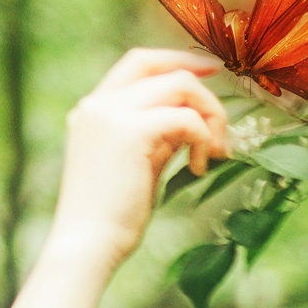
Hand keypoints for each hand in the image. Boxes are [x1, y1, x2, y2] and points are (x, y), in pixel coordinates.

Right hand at [49, 48, 227, 268]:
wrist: (87, 248)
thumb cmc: (113, 213)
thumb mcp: (138, 158)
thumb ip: (159, 130)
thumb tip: (194, 113)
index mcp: (94, 108)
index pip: (139, 62)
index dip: (177, 60)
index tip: (209, 69)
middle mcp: (99, 104)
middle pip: (162, 66)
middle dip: (200, 81)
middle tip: (221, 107)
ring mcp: (111, 114)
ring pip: (181, 85)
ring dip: (209, 114)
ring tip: (215, 150)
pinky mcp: (131, 131)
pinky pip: (186, 118)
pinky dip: (203, 137)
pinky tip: (199, 166)